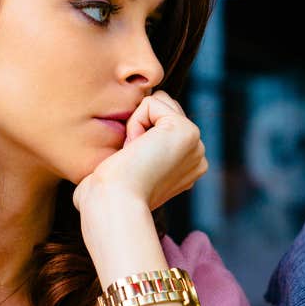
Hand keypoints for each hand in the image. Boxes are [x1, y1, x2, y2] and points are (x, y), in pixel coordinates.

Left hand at [72, 91, 207, 214]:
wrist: (112, 202)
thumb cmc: (107, 194)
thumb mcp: (128, 169)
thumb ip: (139, 149)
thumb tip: (131, 141)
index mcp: (186, 166)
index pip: (162, 124)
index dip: (138, 136)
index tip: (133, 167)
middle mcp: (197, 156)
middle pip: (163, 109)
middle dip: (140, 127)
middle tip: (133, 160)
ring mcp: (196, 144)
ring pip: (158, 103)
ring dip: (137, 125)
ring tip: (134, 155)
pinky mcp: (186, 131)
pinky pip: (151, 103)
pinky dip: (135, 123)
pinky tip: (135, 149)